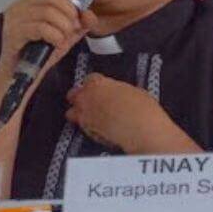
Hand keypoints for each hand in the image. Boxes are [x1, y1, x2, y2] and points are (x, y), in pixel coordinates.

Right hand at [0, 0, 98, 80]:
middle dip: (68, 10)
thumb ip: (79, 24)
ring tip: (65, 38)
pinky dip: (55, 35)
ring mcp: (13, 20)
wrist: (20, 76)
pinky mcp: (13, 34)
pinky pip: (40, 27)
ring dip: (63, 25)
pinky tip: (57, 44)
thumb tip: (89, 14)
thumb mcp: (65, 36)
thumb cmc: (41, 53)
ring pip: (46, 11)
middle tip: (73, 27)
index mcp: (27, 2)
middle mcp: (17, 7)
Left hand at [65, 73, 198, 153]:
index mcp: (97, 83)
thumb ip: (117, 91)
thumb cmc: (141, 108)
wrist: (141, 130)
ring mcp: (83, 115)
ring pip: (71, 113)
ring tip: (93, 118)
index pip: (89, 79)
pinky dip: (88, 127)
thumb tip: (118, 95)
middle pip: (73, 94)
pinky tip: (101, 129)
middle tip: (93, 102)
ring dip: (79, 113)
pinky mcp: (87, 132)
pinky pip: (82, 127)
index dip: (96, 85)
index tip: (102, 89)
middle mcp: (85, 97)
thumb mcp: (132, 91)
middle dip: (81, 97)